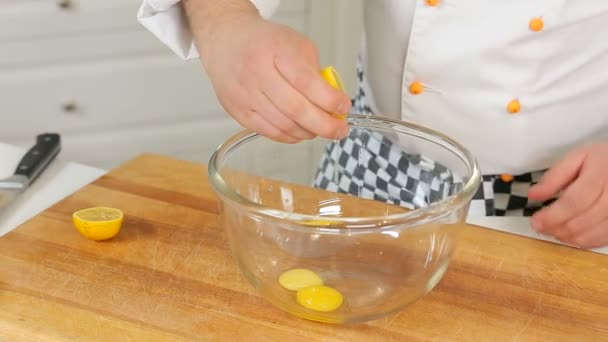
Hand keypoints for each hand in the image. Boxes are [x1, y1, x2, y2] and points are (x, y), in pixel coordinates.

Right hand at [185, 1, 351, 142]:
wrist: (227, 41)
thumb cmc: (264, 42)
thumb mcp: (296, 44)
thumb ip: (316, 72)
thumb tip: (333, 102)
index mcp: (275, 51)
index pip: (307, 82)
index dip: (329, 99)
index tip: (344, 106)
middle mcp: (257, 73)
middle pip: (296, 109)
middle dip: (324, 124)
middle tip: (340, 130)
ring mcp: (245, 94)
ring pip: (283, 125)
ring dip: (308, 132)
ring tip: (322, 130)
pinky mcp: (237, 111)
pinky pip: (268, 132)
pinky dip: (290, 136)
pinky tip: (301, 132)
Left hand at [528, 144, 607, 248]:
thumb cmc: (602, 161)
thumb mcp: (578, 157)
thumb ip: (555, 176)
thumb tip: (533, 194)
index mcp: (600, 176)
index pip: (574, 202)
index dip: (552, 216)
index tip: (535, 220)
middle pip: (579, 222)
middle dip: (554, 228)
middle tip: (538, 226)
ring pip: (589, 236)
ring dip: (564, 236)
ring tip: (551, 229)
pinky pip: (599, 241)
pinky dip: (580, 241)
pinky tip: (568, 233)